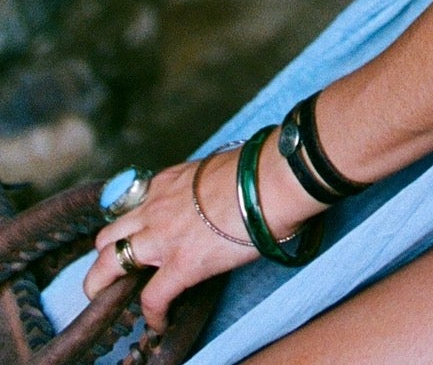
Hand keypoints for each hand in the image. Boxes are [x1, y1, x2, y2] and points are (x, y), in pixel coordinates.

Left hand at [81, 141, 321, 329]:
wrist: (269, 181)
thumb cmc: (257, 170)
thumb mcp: (216, 168)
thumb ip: (204, 185)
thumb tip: (217, 198)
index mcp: (167, 182)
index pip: (130, 206)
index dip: (127, 228)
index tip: (133, 240)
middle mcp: (155, 208)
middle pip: (106, 237)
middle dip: (102, 259)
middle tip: (110, 276)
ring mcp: (162, 237)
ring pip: (108, 265)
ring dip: (106, 286)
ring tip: (115, 302)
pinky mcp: (179, 265)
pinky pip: (151, 298)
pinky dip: (152, 315)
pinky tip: (159, 323)